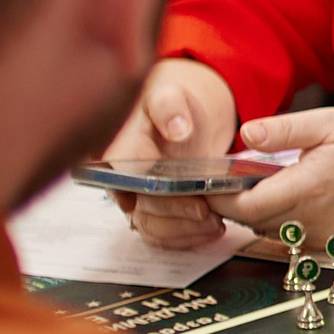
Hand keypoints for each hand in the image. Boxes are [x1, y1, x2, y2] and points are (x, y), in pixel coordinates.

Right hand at [103, 57, 238, 248]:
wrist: (180, 116)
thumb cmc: (170, 105)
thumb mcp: (168, 96)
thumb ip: (169, 108)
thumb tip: (176, 128)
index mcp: (117, 153)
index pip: (132, 185)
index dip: (163, 199)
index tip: (196, 202)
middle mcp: (121, 181)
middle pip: (144, 211)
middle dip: (180, 217)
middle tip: (211, 214)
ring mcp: (136, 198)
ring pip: (152, 228)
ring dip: (185, 232)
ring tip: (216, 224)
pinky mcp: (151, 210)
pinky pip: (161, 234)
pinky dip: (185, 237)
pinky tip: (209, 230)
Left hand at [216, 107, 333, 236]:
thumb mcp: (327, 123)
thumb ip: (283, 130)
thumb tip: (245, 134)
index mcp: (307, 187)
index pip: (244, 207)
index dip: (218, 199)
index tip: (205, 185)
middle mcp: (312, 217)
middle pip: (249, 222)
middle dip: (229, 206)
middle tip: (219, 183)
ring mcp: (320, 233)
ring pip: (266, 230)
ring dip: (252, 213)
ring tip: (249, 187)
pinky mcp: (328, 240)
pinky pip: (288, 235)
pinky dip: (275, 220)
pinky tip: (281, 197)